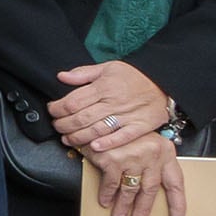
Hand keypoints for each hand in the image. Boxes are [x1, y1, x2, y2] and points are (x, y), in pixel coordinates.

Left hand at [49, 60, 172, 157]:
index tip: (52, 111)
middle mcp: (114, 102)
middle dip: (64, 125)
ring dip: (79, 137)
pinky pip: (123, 137)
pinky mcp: (141, 126)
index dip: (58, 108)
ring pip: (98, 129)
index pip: (74, 101)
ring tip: (68, 139)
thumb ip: (83, 73)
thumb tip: (61, 76)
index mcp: (104, 87)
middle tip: (57, 127)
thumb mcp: (108, 67)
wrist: (164, 82)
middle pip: (82, 117)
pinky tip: (95, 147)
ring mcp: (128, 115)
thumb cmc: (134, 76)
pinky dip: (108, 143)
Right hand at [89, 130, 191, 215]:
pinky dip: (107, 194)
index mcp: (165, 151)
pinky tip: (104, 201)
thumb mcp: (145, 142)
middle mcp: (152, 155)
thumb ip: (152, 163)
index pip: (175, 183)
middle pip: (150, 190)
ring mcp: (133, 157)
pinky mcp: (113, 159)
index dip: (177, 204)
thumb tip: (150, 189)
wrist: (101, 113)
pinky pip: (111, 184)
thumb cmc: (123, 130)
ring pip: (130, 189)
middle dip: (143, 210)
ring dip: (123, 206)